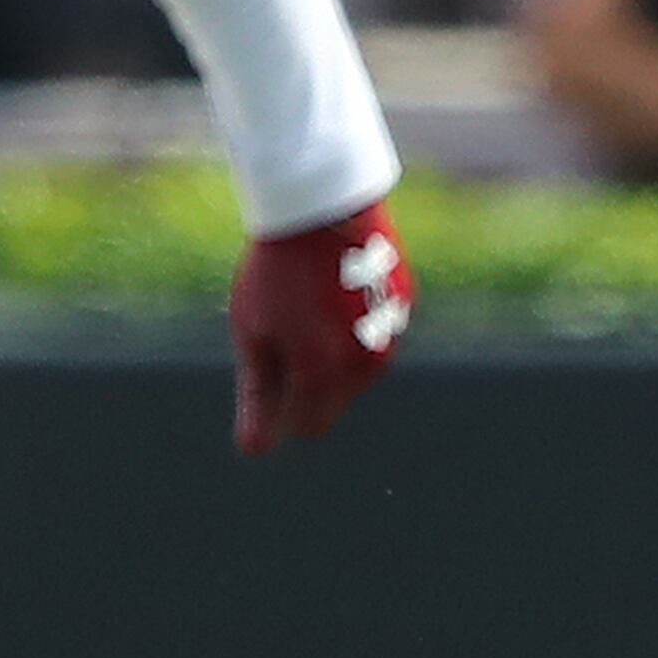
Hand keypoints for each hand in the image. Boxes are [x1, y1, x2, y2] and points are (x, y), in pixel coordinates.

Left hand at [229, 200, 414, 454]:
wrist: (323, 207)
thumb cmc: (276, 271)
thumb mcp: (254, 332)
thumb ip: (257, 396)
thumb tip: (255, 451)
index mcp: (325, 374)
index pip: (307, 427)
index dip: (280, 411)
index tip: (263, 374)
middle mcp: (368, 365)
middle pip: (332, 403)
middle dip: (304, 384)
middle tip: (279, 329)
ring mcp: (393, 336)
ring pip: (354, 373)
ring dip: (328, 356)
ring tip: (305, 303)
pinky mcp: (404, 309)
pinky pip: (373, 337)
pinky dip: (351, 328)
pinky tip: (330, 289)